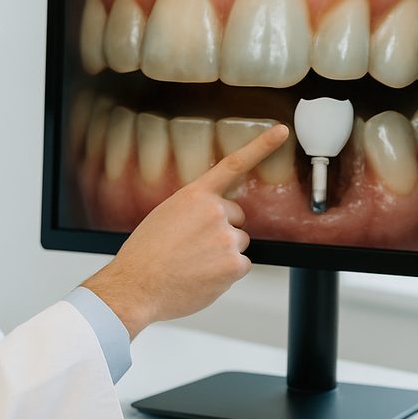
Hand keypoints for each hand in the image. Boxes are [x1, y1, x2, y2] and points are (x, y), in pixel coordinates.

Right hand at [82, 123, 289, 339]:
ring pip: (239, 243)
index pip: (234, 164)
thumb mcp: (165, 216)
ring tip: (193, 263)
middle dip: (224, 230)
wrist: (136, 286)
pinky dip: (226, 273)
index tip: (281, 132)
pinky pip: (242, 265)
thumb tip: (215, 219)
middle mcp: (214, 212)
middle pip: (237, 218)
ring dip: (223, 254)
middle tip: (195, 246)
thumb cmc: (145, 256)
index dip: (261, 146)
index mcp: (195, 195)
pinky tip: (202, 276)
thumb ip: (194, 209)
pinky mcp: (234, 264)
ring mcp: (226, 238)